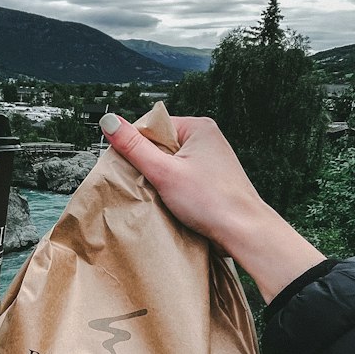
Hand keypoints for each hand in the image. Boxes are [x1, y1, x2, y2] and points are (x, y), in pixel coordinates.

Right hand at [99, 113, 324, 302]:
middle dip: (150, 165)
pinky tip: (174, 202)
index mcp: (197, 127)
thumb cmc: (213, 201)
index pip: (152, 126)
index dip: (137, 146)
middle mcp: (206, 140)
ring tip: (165, 194)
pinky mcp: (210, 180)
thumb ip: (134, 147)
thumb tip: (110, 122)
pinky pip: (181, 178)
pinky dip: (173, 190)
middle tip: (150, 182)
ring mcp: (210, 161)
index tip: (131, 164)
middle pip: (160, 145)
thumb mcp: (164, 172)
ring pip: (170, 164)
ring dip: (161, 180)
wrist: (244, 231)